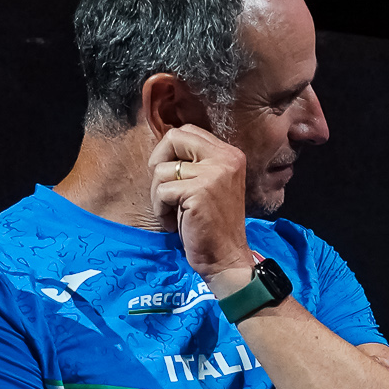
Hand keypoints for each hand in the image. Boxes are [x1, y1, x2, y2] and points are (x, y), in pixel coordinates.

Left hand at [148, 124, 253, 279]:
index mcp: (230, 154)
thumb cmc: (212, 224)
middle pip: (174, 137)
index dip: (170, 150)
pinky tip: (174, 223)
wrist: (226, 257)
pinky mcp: (200, 192)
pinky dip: (160, 210)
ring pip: (162, 169)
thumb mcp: (209, 184)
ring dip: (159, 196)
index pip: (188, 131)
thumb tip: (163, 146)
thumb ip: (195, 162)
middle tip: (163, 189)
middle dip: (158, 162)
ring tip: (173, 213)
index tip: (170, 175)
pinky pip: (162, 191)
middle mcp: (226, 159)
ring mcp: (214, 174)